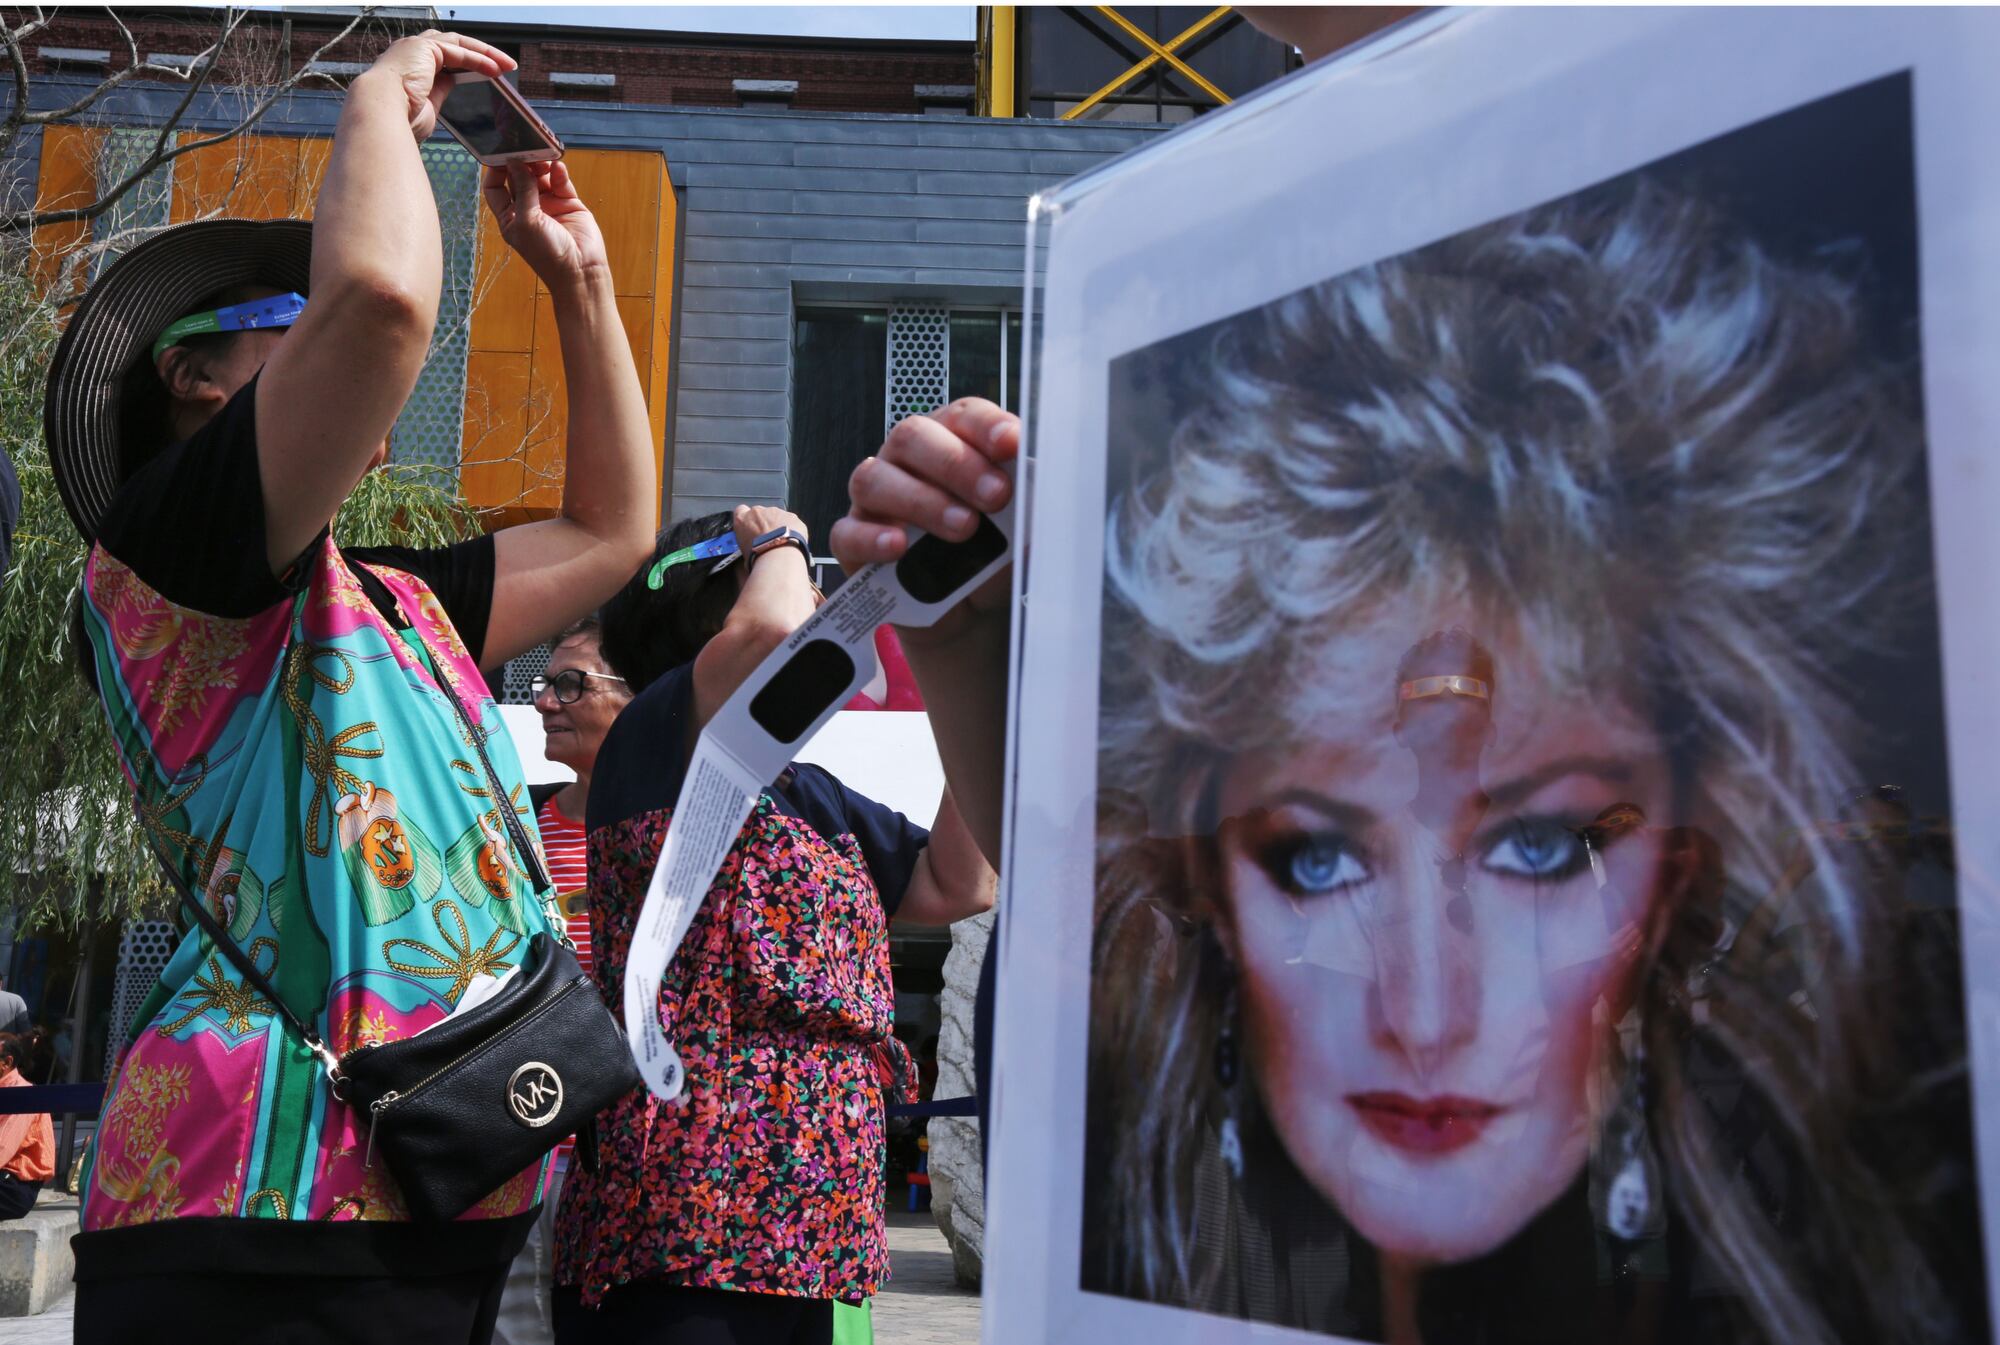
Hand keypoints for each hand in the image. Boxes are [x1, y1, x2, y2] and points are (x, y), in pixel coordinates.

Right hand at [362, 30, 513, 140]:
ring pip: (458, 43)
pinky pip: (459, 51)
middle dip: (481, 54)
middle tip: (504, 66)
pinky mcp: (425, 48)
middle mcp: (411, 52)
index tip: (489, 75)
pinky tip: (495, 69)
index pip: (444, 59)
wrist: (380, 113)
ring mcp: (416, 47)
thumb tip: (449, 89)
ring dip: (485, 53)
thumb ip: (439, 93)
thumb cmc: (399, 119)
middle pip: (453, 45)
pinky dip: (479, 59)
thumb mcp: (426, 107)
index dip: (468, 65)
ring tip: (507, 65)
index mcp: (410, 67)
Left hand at [482, 160, 608, 288]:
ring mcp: (548, 204)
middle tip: (524, 149)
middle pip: (517, 178)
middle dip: (520, 164)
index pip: (495, 188)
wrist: (580, 270)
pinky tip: (558, 167)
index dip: (495, 171)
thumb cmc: (546, 252)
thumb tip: (515, 162)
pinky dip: (558, 173)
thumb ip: (522, 190)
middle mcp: (527, 208)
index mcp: (510, 216)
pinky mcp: (568, 202)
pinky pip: (560, 182)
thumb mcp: (527, 221)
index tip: (500, 156)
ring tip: (543, 157)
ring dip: (539, 165)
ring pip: (539, 176)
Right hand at [730, 504, 808, 558]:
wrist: (778, 557)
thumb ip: (746, 546)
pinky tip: (793, 541)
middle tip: (768, 540)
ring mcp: (777, 512)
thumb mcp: (743, 554)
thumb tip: (748, 555)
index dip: (747, 519)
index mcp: (742, 519)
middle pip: (761, 514)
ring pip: (777, 516)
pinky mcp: (792, 516)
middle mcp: (758, 511)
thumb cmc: (758, 557)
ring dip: (779, 526)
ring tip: (782, 543)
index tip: (750, 528)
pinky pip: (792, 521)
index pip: (740, 511)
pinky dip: (792, 529)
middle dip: (764, 524)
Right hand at [832, 398, 1018, 630]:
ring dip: (922, 500)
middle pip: (913, 437)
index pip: (962, 416)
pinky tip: (900, 546)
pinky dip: (873, 537)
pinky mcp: (853, 541)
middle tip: (996, 496)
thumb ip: (1028, 510)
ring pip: (875, 479)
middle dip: (956, 463)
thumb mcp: (1018, 532)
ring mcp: (875, 500)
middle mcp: (907, 462)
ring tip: (963, 528)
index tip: (1012, 443)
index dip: (985, 425)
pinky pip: (849, 532)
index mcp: (952, 442)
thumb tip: (1047, 498)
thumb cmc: (991, 556)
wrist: (967, 612)